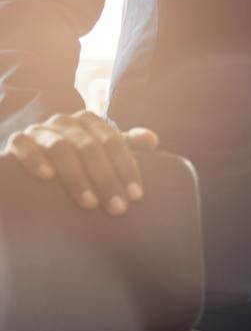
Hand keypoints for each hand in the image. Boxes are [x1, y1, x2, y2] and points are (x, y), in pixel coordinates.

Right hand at [2, 111, 158, 214]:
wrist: (34, 160)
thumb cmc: (78, 159)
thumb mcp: (103, 151)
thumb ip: (128, 145)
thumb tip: (154, 140)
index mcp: (91, 122)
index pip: (114, 142)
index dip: (127, 168)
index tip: (136, 196)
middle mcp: (66, 122)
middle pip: (91, 147)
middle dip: (107, 179)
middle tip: (118, 208)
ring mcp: (41, 130)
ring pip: (61, 148)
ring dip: (77, 176)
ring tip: (89, 203)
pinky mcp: (17, 140)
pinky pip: (23, 145)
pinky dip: (35, 159)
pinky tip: (47, 177)